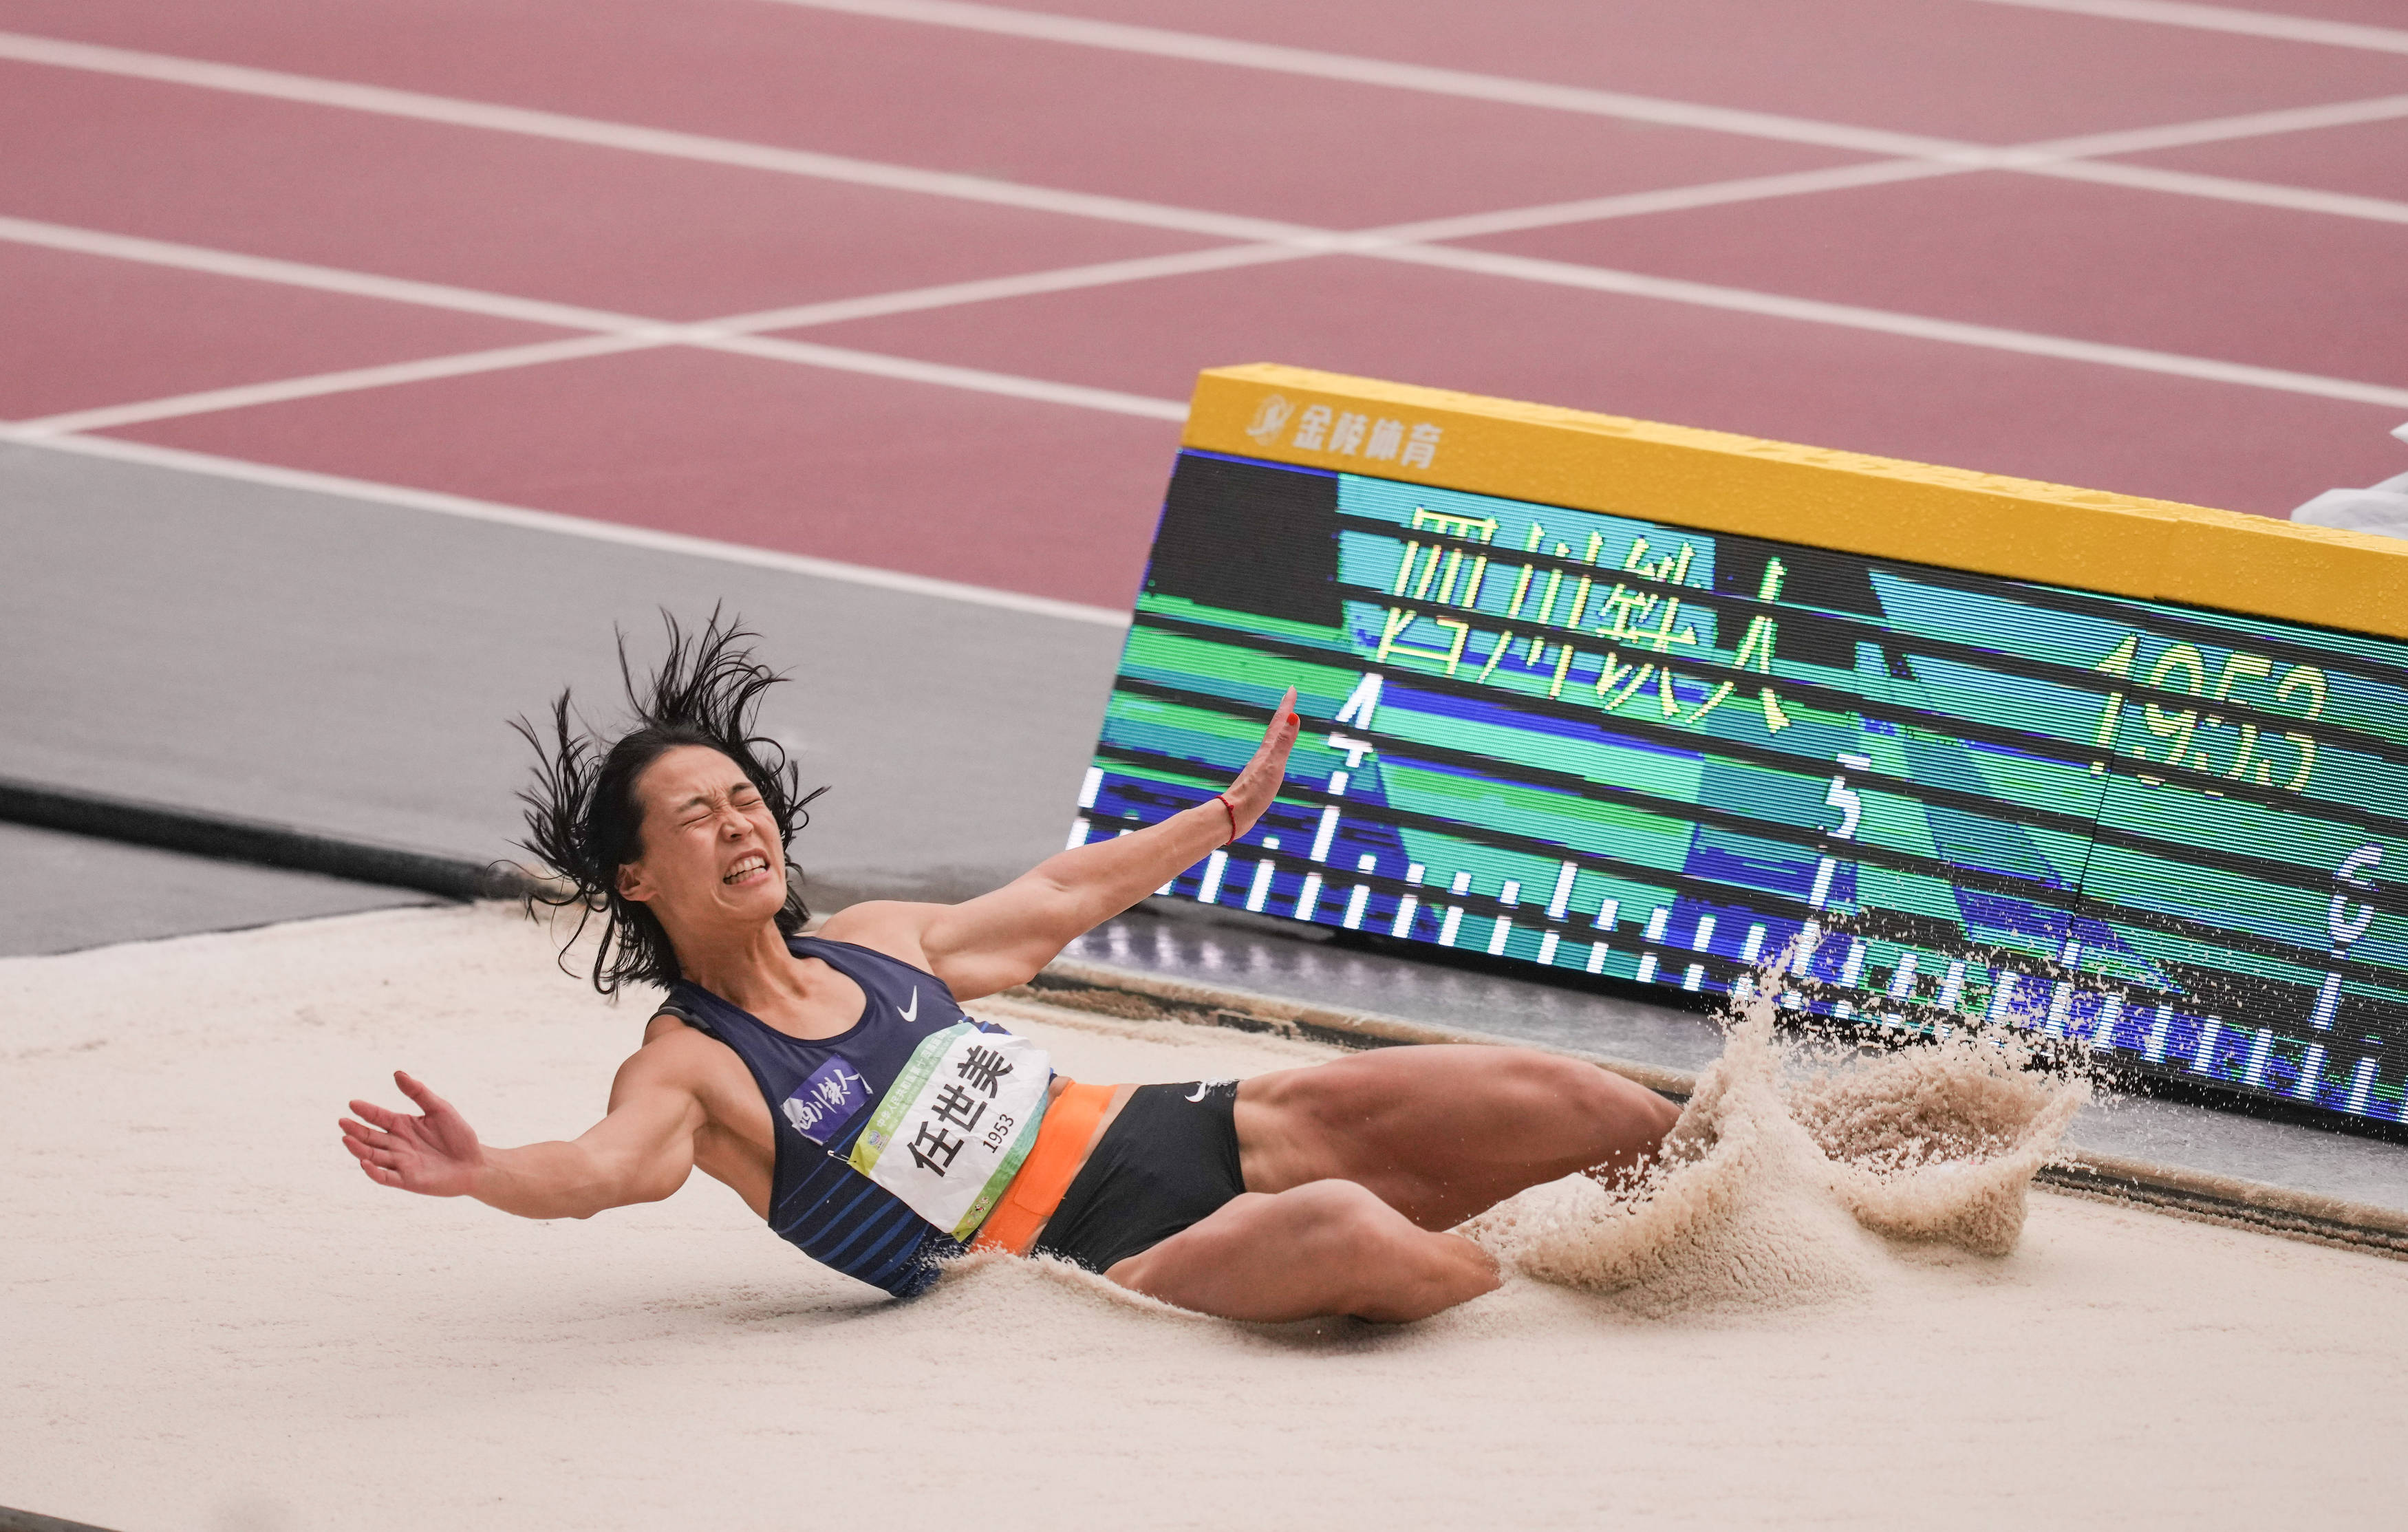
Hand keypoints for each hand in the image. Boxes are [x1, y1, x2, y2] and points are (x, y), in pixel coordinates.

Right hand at [340, 1071, 485, 1197]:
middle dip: (355, 1130)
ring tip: (347, 1139)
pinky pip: (386, 1177)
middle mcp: (397, 1144)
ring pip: (373, 1156)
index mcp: (403, 1126)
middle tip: (342, 1122)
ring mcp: (401, 1163)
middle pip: (370, 1137)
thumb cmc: (458, 1134)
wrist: (475, 1163)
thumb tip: (397, 1073)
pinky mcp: (407, 1180)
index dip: (365, 1111)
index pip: (378, 1117)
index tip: (352, 1103)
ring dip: (359, 1149)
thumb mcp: (439, 1108)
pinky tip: (365, 1162)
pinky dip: (373, 1172)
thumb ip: (418, 1092)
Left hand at [1220, 686, 1301, 838]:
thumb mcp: (1273, 766)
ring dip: (1279, 731)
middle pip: (1274, 729)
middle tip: (1290, 699)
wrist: (1234, 815)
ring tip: (1284, 724)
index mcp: (1267, 751)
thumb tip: (1293, 716)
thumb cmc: (1254, 793)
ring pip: (1272, 743)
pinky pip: (1271, 759)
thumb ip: (1283, 742)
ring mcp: (1259, 767)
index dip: (1286, 706)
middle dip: (1283, 714)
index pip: (1279, 723)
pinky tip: (1274, 757)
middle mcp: (1262, 756)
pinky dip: (1276, 751)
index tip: (1292, 689)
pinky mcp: (1258, 780)